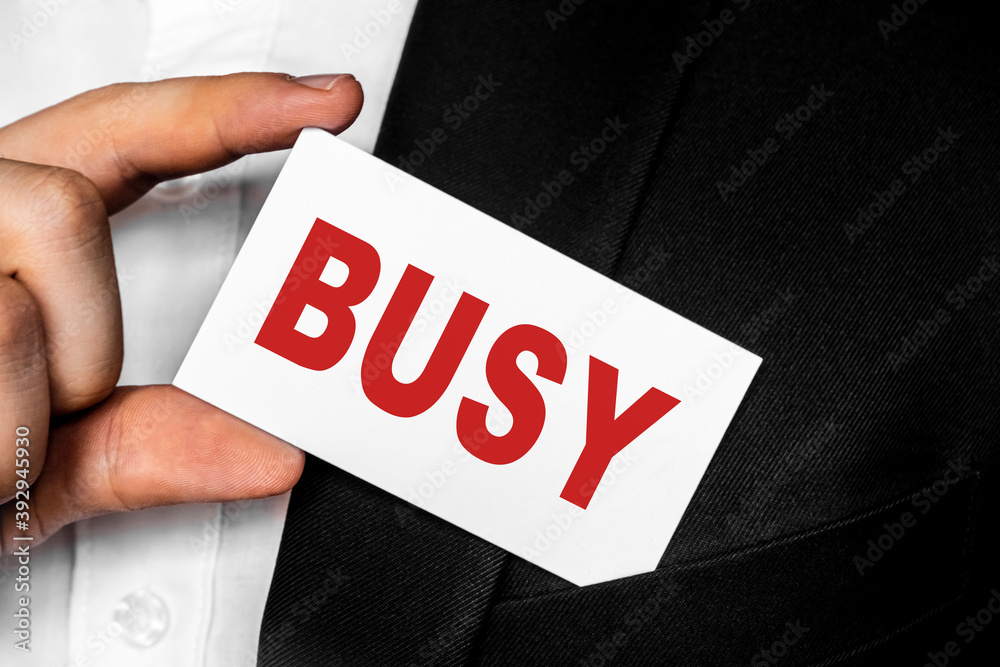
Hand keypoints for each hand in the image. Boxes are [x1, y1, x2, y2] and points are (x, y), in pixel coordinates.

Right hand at [0, 72, 363, 552]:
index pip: (125, 135)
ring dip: (17, 413)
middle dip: (82, 332)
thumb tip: (273, 452)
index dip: (229, 109)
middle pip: (64, 202)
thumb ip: (151, 447)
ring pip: (5, 298)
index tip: (320, 102)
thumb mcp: (45, 462)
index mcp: (3, 234)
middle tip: (54, 405)